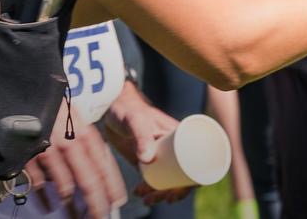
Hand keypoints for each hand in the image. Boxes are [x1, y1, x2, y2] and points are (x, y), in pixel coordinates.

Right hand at [23, 106, 126, 216]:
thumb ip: (90, 146)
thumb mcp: (79, 123)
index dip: (112, 188)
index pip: (105, 168)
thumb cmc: (58, 111)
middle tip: (101, 218)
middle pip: (88, 182)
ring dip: (72, 208)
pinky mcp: (30, 155)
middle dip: (96, 205)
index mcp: (87, 136)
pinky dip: (44, 198)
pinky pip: (39, 184)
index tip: (118, 202)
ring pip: (65, 189)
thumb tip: (102, 172)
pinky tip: (48, 207)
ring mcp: (50, 151)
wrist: (30, 93)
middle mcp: (71, 145)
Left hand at [102, 82, 192, 206]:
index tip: (179, 191)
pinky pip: (153, 177)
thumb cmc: (129, 109)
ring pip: (167, 179)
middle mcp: (173, 146)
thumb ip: (142, 136)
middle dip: (174, 191)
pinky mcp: (145, 158)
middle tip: (162, 199)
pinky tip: (138, 192)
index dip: (192, 181)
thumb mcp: (137, 121)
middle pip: (182, 175)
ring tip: (146, 199)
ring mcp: (159, 153)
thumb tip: (148, 159)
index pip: (195, 162)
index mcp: (181, 135)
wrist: (111, 106)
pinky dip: (149, 188)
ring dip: (160, 193)